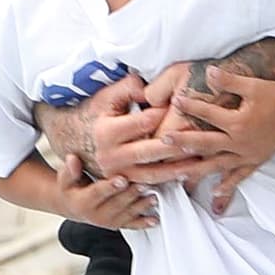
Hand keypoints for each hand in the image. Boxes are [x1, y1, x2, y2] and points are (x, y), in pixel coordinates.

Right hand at [54, 153, 158, 230]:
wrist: (73, 207)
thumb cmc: (72, 189)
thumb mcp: (66, 178)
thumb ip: (70, 169)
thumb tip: (72, 159)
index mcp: (83, 202)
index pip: (97, 192)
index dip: (110, 186)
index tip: (122, 179)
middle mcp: (96, 215)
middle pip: (116, 203)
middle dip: (131, 194)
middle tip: (144, 184)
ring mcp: (108, 222)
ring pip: (127, 214)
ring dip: (141, 206)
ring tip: (153, 198)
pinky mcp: (118, 225)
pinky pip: (132, 225)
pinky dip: (144, 223)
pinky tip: (154, 219)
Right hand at [86, 71, 208, 185]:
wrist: (73, 140)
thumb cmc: (96, 114)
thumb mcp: (107, 96)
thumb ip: (129, 88)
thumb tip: (149, 90)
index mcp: (107, 132)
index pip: (145, 122)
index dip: (167, 114)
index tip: (186, 108)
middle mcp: (111, 157)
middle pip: (151, 152)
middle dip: (177, 146)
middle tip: (201, 140)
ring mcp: (117, 174)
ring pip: (153, 174)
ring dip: (177, 170)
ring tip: (200, 163)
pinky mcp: (123, 185)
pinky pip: (149, 186)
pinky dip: (168, 182)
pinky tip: (187, 176)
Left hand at [159, 66, 274, 215]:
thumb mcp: (253, 85)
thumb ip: (229, 80)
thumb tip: (209, 72)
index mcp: (238, 122)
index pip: (208, 114)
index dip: (191, 106)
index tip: (175, 102)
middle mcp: (240, 142)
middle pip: (206, 144)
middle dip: (183, 143)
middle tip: (163, 142)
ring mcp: (247, 154)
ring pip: (217, 165)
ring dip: (197, 171)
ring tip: (178, 176)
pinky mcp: (255, 161)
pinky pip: (240, 176)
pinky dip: (228, 186)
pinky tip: (216, 194)